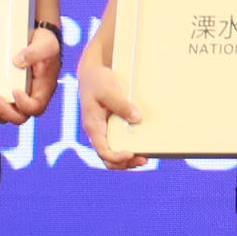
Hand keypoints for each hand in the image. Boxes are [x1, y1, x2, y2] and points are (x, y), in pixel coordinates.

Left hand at [0, 22, 62, 125]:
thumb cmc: (45, 44)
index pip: (35, 107)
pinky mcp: (5, 94)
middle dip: (2, 110)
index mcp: (42, 90)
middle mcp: (30, 97)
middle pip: (18, 116)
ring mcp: (16, 98)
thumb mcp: (45, 45)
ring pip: (4, 116)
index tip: (14, 90)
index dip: (24, 104)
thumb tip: (17, 61)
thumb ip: (35, 52)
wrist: (36, 40)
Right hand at [77, 34, 148, 168]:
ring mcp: (104, 130)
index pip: (103, 151)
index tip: (131, 154)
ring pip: (113, 153)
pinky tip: (141, 145)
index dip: (116, 157)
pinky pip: (118, 142)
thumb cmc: (97, 81)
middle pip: (108, 158)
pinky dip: (128, 148)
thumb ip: (121, 105)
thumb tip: (136, 119)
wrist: (92, 72)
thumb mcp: (108, 91)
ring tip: (145, 158)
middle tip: (144, 160)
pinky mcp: (111, 126)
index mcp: (93, 127)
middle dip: (125, 163)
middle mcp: (98, 132)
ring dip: (128, 159)